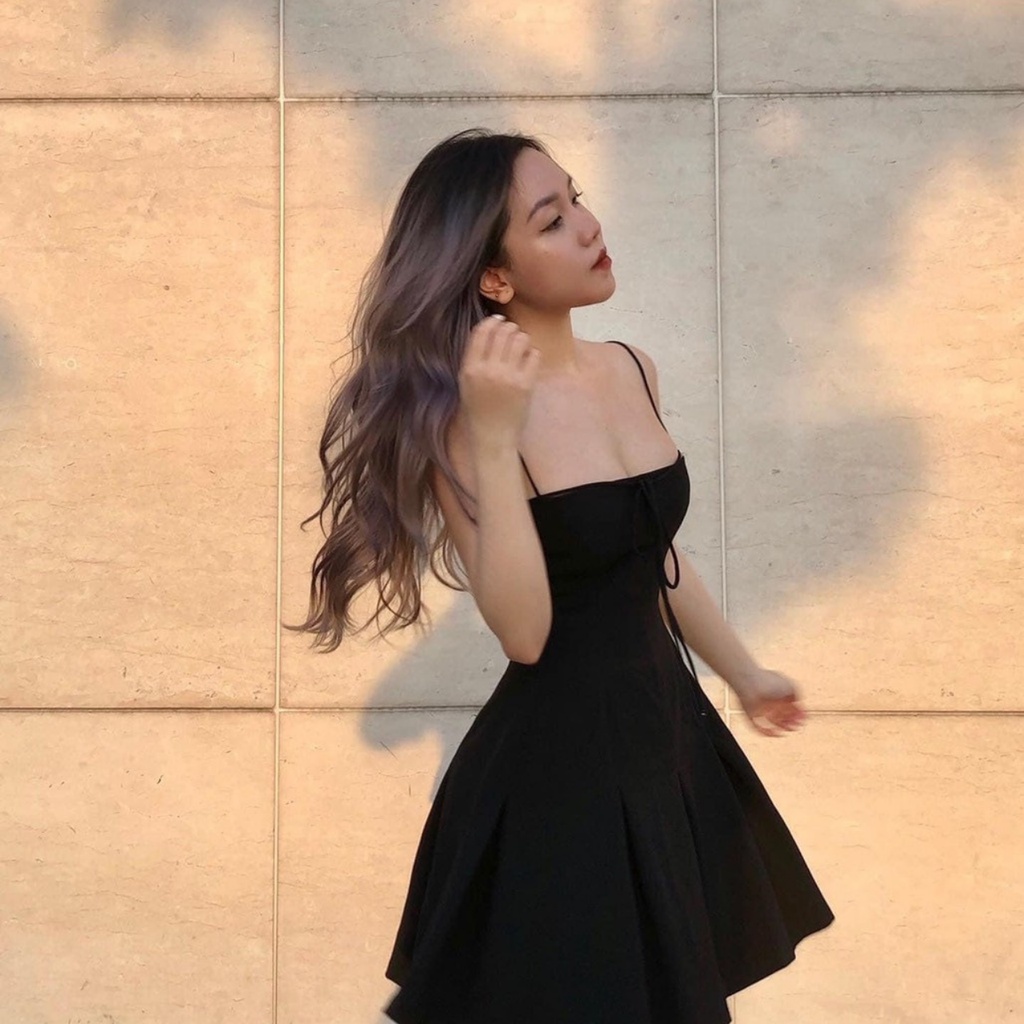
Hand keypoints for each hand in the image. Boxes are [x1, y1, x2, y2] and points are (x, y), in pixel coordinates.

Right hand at [459, 314, 541, 448]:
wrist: (492, 438)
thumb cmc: (478, 410)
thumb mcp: (466, 382)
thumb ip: (474, 358)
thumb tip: (490, 329)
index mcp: (470, 368)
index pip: (481, 332)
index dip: (492, 321)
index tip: (499, 320)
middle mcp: (488, 370)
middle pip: (503, 332)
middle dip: (510, 328)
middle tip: (513, 333)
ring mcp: (508, 377)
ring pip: (520, 339)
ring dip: (522, 339)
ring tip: (521, 347)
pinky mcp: (526, 385)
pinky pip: (534, 355)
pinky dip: (532, 354)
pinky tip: (528, 362)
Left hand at [733, 667, 808, 737]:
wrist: (749, 681)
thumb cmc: (769, 681)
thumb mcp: (790, 687)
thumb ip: (797, 696)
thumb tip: (800, 706)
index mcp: (776, 693)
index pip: (788, 706)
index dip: (797, 713)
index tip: (804, 718)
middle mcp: (768, 701)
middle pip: (781, 715)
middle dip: (790, 722)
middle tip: (797, 726)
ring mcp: (759, 708)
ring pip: (772, 721)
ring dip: (782, 727)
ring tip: (790, 729)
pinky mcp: (750, 715)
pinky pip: (758, 727)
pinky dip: (767, 732)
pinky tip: (776, 733)